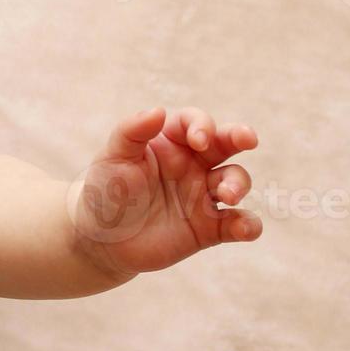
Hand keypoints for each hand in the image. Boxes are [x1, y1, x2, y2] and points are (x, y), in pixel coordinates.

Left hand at [69, 106, 261, 279]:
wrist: (101, 240)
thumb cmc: (106, 190)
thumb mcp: (112, 158)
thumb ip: (132, 131)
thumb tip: (158, 110)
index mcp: (168, 143)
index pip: (193, 122)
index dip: (202, 125)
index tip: (198, 140)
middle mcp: (191, 164)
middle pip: (225, 143)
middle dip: (239, 136)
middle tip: (248, 139)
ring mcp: (202, 195)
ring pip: (236, 180)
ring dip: (238, 183)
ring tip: (227, 195)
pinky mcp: (209, 227)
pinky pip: (238, 223)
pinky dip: (248, 225)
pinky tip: (244, 228)